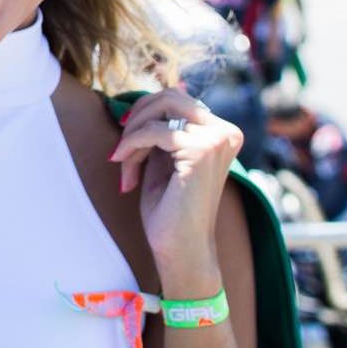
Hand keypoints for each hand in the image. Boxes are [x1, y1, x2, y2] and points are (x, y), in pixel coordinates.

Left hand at [112, 88, 243, 290]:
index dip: (145, 112)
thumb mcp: (165, 159)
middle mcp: (226, 132)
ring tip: (122, 161)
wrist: (180, 250)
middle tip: (120, 147)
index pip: (178, 98)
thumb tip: (144, 98)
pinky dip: (131, 145)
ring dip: (132, 134)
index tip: (126, 138)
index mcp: (223, 132)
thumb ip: (162, 129)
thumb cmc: (170, 210)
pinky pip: (152, 131)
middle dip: (137, 118)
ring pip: (159, 110)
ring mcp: (217, 139)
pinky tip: (123, 168)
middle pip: (169, 96)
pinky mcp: (201, 151)